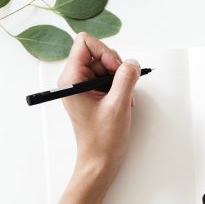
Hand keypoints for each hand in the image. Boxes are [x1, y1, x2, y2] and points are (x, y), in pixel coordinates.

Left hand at [49, 32, 139, 203]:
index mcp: (72, 79)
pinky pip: (110, 78)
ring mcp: (85, 86)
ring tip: (123, 99)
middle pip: (99, 52)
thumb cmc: (103, 139)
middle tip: (121, 88)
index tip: (115, 70)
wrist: (101, 160)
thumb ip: (126, 78)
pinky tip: (123, 102)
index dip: (105, 52)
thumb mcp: (118, 105)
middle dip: (115, 67)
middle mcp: (75, 79)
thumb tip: (132, 62)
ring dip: (121, 79)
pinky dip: (120, 86)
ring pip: (107, 65)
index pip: (85, 42)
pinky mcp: (94, 93)